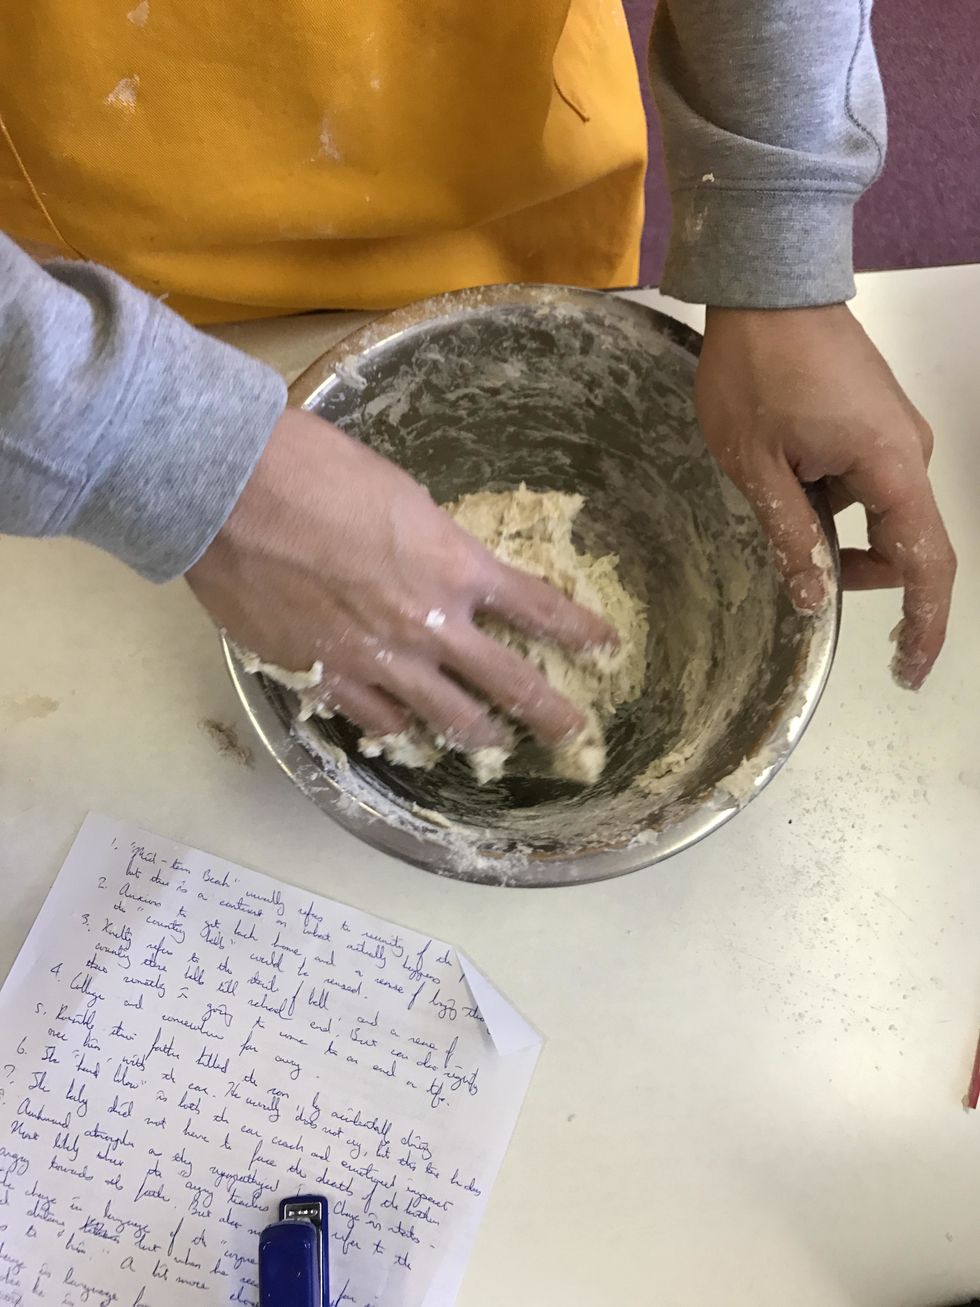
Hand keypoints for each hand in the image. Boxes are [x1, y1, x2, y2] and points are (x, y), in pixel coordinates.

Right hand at [187, 408, 612, 746]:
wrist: (229, 488)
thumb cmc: (313, 466)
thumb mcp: (398, 495)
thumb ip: (429, 545)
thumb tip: (433, 566)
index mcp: (454, 565)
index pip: (539, 608)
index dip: (579, 632)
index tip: (604, 647)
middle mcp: (429, 623)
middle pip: (509, 683)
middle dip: (550, 712)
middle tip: (573, 734)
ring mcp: (378, 658)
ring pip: (446, 718)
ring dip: (476, 734)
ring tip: (491, 745)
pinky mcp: (325, 676)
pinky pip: (377, 721)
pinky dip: (397, 728)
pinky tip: (404, 732)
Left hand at [695, 304, 955, 688]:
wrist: (767, 284)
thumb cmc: (756, 370)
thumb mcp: (757, 467)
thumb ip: (792, 536)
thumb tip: (814, 599)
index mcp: (891, 467)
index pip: (927, 563)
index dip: (923, 623)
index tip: (909, 668)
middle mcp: (911, 453)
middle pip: (900, 542)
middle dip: (854, 571)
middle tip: (797, 568)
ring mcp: (896, 434)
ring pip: (876, 513)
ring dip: (832, 528)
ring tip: (776, 494)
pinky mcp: (877, 421)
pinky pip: (864, 481)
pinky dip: (830, 499)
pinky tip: (786, 474)